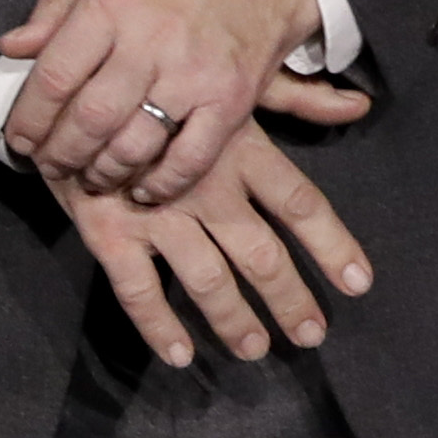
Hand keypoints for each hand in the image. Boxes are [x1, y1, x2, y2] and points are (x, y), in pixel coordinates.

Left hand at [0, 0, 325, 199]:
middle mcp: (151, 39)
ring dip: (103, 174)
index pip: (54, 77)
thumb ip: (62, 2)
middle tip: (52, 166)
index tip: (21, 139)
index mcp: (117, 1)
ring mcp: (195, 74)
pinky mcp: (232, 99)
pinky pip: (188, 159)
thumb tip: (12, 47)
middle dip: (60, 155)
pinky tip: (144, 188)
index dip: (28, 118)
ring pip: (132, 146)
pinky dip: (161, 183)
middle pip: (88, 120)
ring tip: (92, 178)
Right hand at [55, 118, 372, 368]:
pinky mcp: (107, 231)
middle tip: (312, 335)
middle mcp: (206, 185)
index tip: (360, 282)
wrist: (77, 88)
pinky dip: (159, 326)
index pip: (300, 203)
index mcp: (243, 148)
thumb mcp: (233, 82)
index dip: (333, 245)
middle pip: (260, 253)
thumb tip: (360, 105)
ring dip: (233, 319)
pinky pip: (137, 289)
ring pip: (206, 279)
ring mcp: (156, 212)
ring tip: (255, 349)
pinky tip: (181, 355)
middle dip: (289, 299)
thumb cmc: (167, 87)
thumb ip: (298, 99)